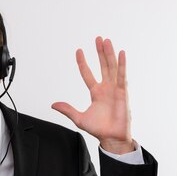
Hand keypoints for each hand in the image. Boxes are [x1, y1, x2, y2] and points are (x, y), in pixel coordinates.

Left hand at [52, 37, 133, 153]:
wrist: (111, 138)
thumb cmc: (99, 129)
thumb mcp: (79, 118)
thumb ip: (67, 109)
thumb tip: (53, 104)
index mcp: (96, 93)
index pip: (87, 74)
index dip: (83, 63)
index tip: (78, 51)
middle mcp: (106, 88)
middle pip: (102, 66)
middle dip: (100, 52)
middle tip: (98, 38)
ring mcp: (115, 89)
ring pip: (112, 67)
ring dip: (109, 54)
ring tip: (106, 41)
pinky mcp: (123, 93)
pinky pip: (122, 76)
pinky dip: (122, 65)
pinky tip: (121, 53)